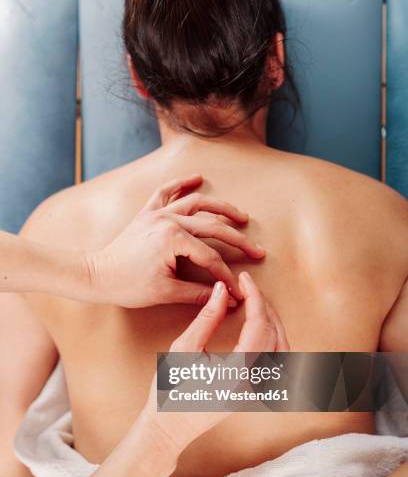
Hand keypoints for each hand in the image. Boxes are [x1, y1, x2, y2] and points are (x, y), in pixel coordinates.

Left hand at [86, 175, 264, 307]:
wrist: (97, 276)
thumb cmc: (128, 286)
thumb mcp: (167, 293)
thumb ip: (199, 294)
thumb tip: (226, 298)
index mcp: (174, 240)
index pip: (211, 258)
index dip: (227, 276)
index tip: (238, 290)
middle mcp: (169, 221)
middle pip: (213, 227)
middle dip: (238, 240)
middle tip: (257, 251)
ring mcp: (158, 213)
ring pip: (197, 204)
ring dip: (221, 207)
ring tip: (241, 216)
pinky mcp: (147, 213)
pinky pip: (166, 191)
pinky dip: (181, 183)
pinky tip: (197, 178)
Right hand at [141, 271, 288, 454]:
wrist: (169, 428)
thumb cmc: (170, 390)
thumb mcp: (184, 349)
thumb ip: (207, 318)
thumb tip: (223, 290)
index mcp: (238, 373)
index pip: (259, 326)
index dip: (255, 297)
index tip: (245, 279)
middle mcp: (254, 384)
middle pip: (276, 336)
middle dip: (265, 307)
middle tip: (248, 288)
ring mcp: (258, 391)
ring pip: (283, 350)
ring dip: (273, 323)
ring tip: (256, 304)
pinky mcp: (255, 392)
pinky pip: (277, 362)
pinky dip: (275, 339)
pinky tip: (261, 327)